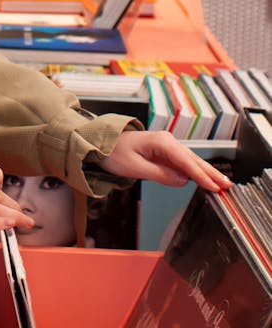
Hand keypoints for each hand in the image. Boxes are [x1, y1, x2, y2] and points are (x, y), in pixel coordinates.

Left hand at [99, 129, 232, 189]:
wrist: (100, 143)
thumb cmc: (114, 153)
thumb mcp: (135, 167)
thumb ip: (160, 174)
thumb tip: (182, 180)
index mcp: (161, 142)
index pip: (186, 161)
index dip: (201, 175)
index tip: (214, 186)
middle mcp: (167, 141)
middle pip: (192, 160)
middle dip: (210, 173)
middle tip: (227, 186)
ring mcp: (166, 146)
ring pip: (189, 161)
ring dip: (205, 173)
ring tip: (221, 184)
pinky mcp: (163, 153)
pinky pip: (182, 163)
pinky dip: (194, 171)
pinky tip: (204, 179)